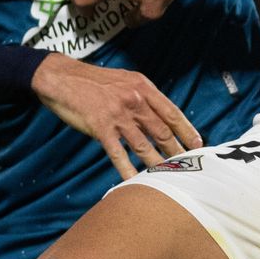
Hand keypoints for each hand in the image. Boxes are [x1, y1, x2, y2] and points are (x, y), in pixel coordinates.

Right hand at [31, 52, 202, 178]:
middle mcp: (135, 100)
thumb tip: (162, 114)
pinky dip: (128, 169)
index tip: (198, 144)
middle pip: (162, 131)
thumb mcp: (126, 80)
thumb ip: (144, 96)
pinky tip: (135, 181)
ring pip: (144, 145)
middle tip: (189, 166)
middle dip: (177, 151)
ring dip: (158, 163)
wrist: (62, 77)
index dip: (187, 130)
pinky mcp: (101, 128)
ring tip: (170, 177)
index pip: (172, 112)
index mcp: (143, 87)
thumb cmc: (95, 81)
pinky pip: (118, 154)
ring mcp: (118, 115)